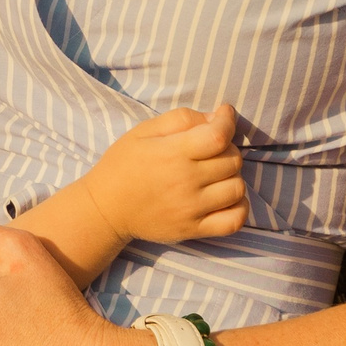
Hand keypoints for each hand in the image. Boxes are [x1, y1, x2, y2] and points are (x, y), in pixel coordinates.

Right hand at [81, 103, 249, 245]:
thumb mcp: (143, 131)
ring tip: (216, 174)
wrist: (106, 209)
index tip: (224, 115)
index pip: (218, 135)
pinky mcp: (193, 230)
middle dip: (227, 148)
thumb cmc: (124, 164)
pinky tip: (226, 197)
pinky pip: (234, 221)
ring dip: (232, 176)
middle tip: (210, 149)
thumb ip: (181, 119)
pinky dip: (239, 207)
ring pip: (237, 188)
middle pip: (232, 160)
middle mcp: (185, 182)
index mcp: (172, 153)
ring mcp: (191, 209)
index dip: (228, 120)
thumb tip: (215, 118)